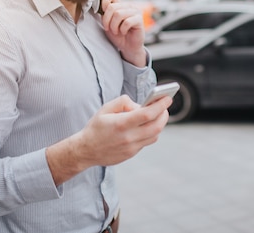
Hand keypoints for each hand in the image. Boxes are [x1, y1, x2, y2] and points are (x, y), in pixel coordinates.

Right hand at [46, 95, 171, 184]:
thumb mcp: (105, 108)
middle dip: (164, 115)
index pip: (147, 114)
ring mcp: (131, 148)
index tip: (167, 98)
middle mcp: (128, 137)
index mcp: (121, 124)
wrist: (86, 150)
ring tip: (157, 115)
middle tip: (164, 106)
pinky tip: (146, 125)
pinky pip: (147, 142)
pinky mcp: (131, 154)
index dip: (160, 105)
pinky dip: (151, 132)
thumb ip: (123, 102)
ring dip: (159, 124)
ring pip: (155, 135)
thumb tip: (139, 105)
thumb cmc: (96, 127)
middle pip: (156, 126)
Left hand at [99, 0, 146, 66]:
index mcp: (119, 5)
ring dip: (114, 26)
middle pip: (112, 7)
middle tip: (109, 28)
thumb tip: (101, 7)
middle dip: (107, 20)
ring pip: (118, 14)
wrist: (127, 47)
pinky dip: (122, 29)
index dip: (105, 0)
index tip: (103, 12)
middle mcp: (128, 6)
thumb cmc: (118, 35)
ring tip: (117, 31)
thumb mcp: (107, 23)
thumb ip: (105, 14)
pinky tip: (124, 32)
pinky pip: (127, 22)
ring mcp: (135, 12)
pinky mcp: (139, 20)